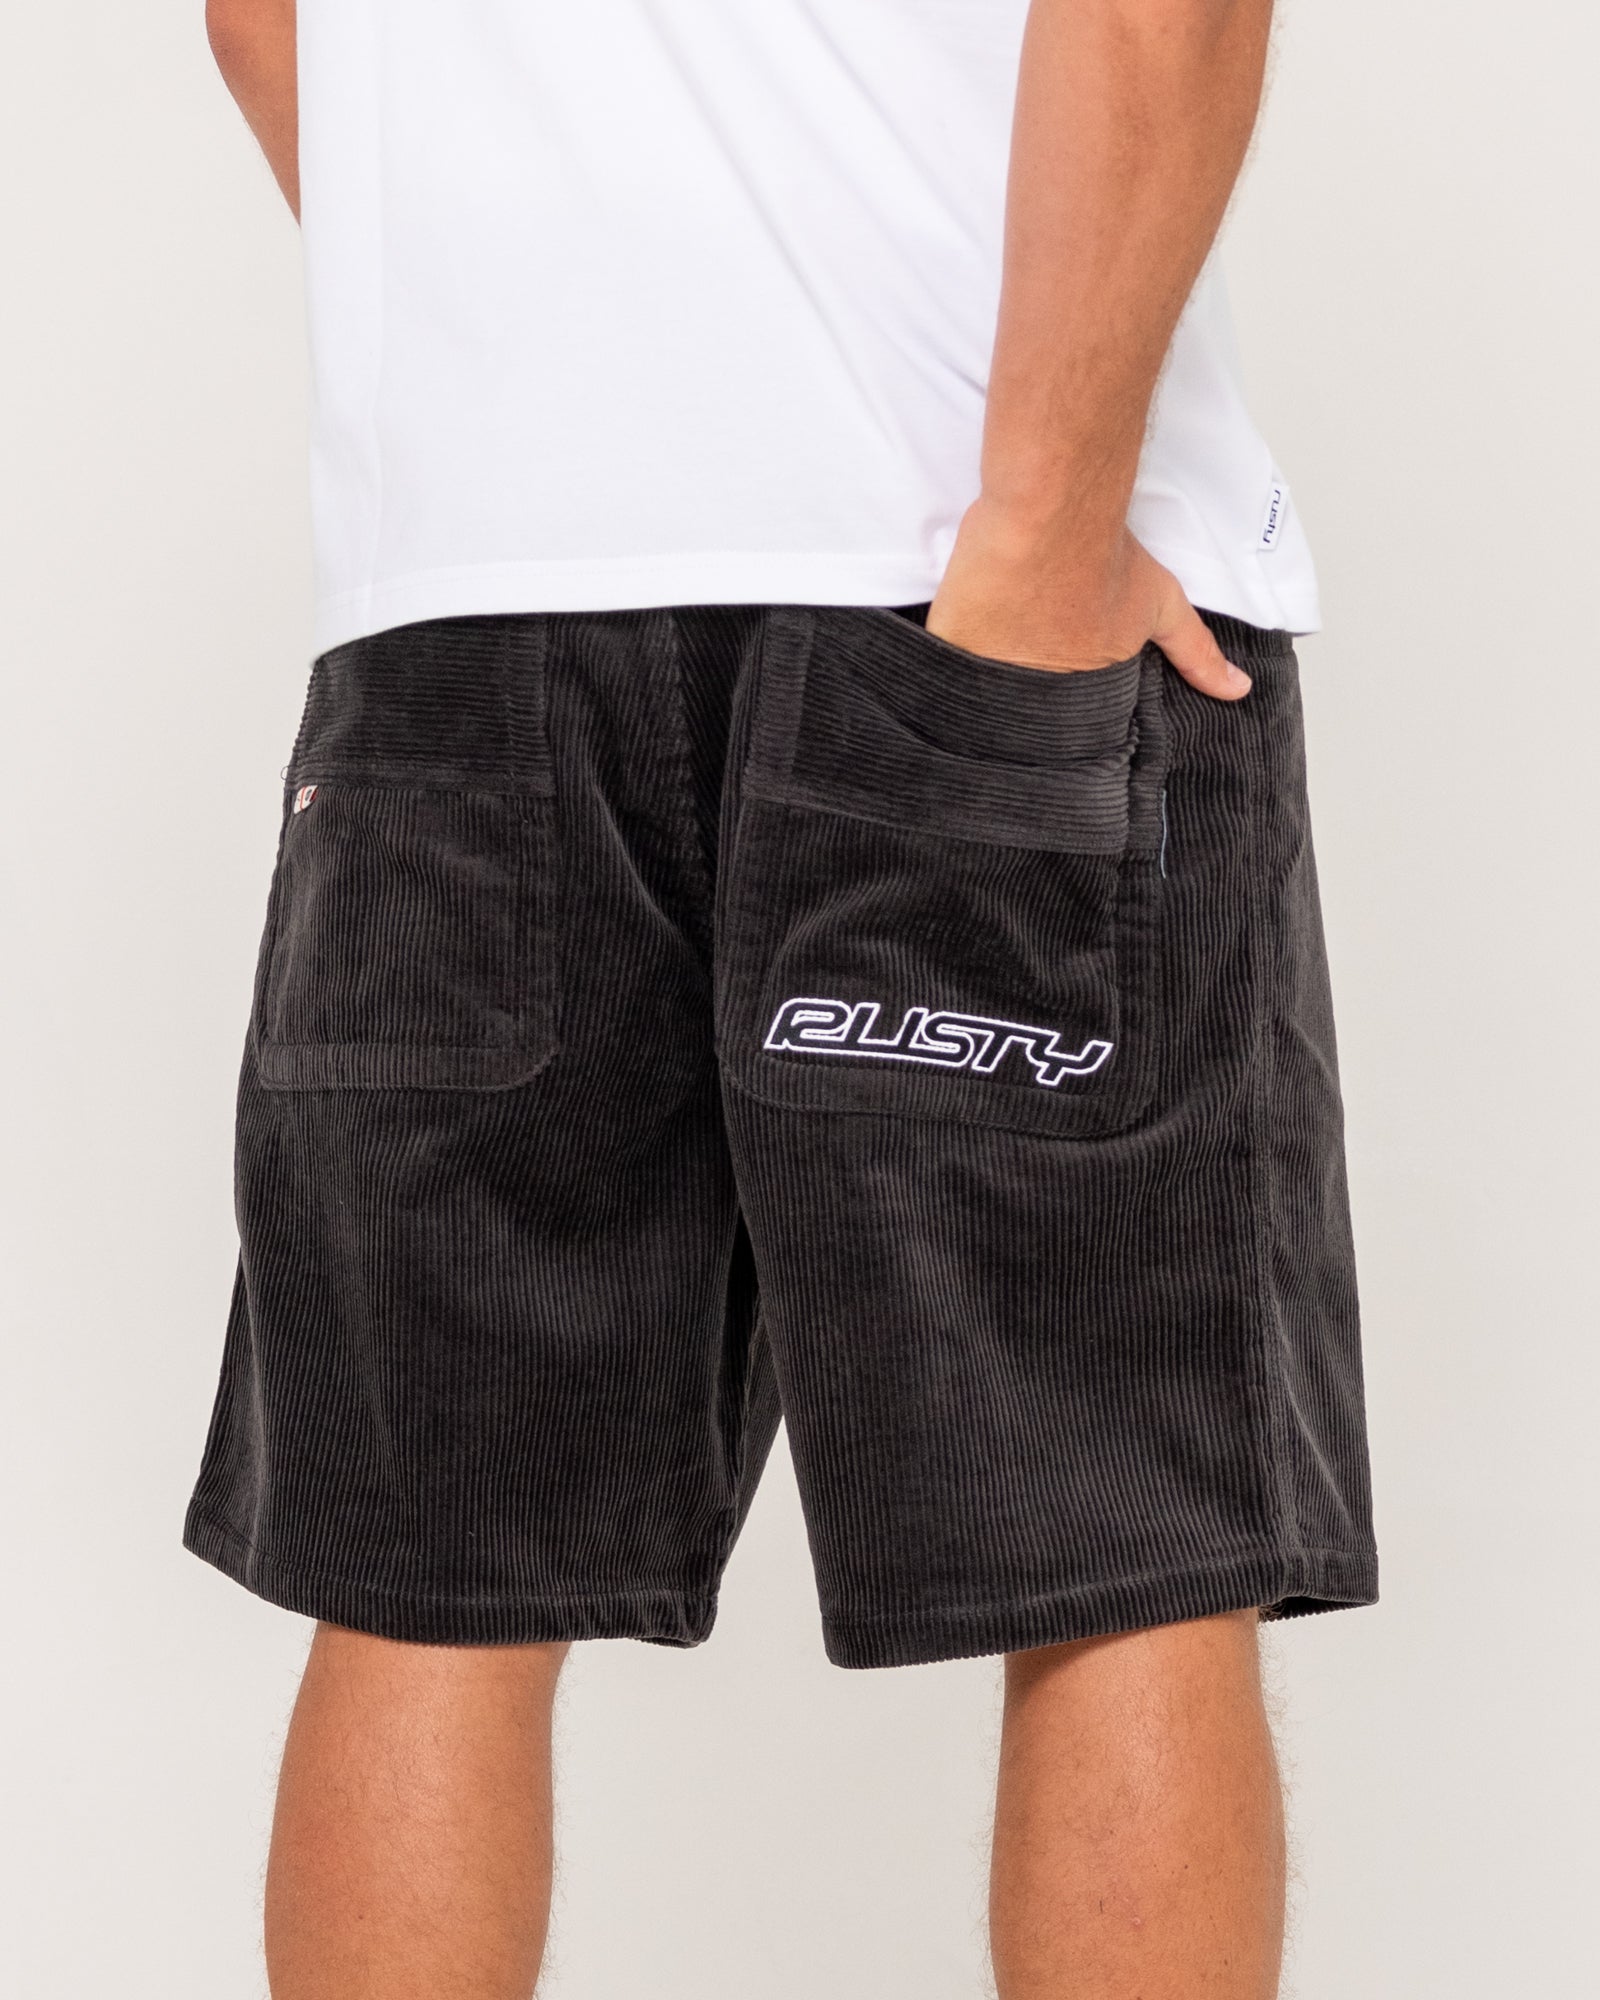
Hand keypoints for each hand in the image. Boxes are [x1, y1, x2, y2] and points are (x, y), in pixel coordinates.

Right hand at [926, 496, 1250, 700]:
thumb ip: (1195, 651)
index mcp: (1084, 687)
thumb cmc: (1101, 548)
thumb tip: (1237, 691)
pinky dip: (938, 674)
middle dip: (1016, 705)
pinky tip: (937, 669)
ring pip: (978, 699)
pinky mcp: (952, 647)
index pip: (1066, 721)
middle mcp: (1040, 691)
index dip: (1055, 710)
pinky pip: (941, 672)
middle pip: (1020, 714)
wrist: (1050, 511)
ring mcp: (992, 674)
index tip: (1046, 693)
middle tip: (1010, 671)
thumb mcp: (1160, 602)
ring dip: (974, 695)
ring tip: (971, 679)